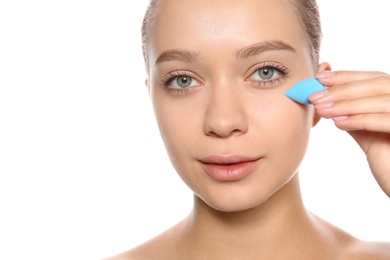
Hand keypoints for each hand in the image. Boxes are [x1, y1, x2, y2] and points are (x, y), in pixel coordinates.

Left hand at [309, 70, 389, 196]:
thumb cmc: (385, 154)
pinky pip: (386, 120)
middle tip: (315, 97)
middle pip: (377, 84)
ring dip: (347, 104)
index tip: (320, 78)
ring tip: (322, 110)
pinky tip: (338, 123)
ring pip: (381, 100)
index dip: (346, 76)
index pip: (375, 78)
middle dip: (342, 89)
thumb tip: (324, 96)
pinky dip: (360, 119)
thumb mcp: (365, 127)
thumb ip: (350, 110)